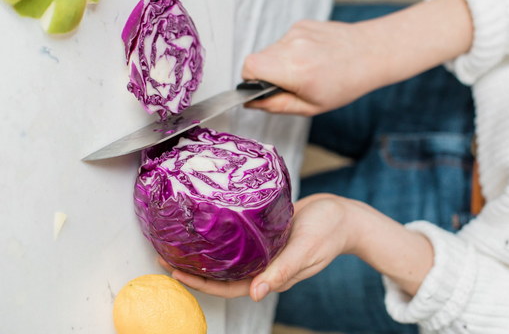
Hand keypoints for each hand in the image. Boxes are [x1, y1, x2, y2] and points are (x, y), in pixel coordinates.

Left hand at [159, 193, 358, 301]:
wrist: (344, 214)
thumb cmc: (329, 231)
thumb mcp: (306, 249)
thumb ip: (284, 270)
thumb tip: (257, 293)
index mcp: (272, 275)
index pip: (229, 288)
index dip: (201, 285)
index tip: (174, 273)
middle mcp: (264, 265)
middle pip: (223, 275)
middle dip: (194, 269)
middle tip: (165, 256)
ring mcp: (266, 250)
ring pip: (230, 257)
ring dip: (206, 253)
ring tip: (180, 241)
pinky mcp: (268, 234)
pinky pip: (241, 239)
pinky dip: (224, 236)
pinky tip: (210, 225)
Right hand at [242, 20, 385, 115]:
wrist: (370, 53)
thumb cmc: (346, 83)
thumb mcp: (311, 106)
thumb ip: (276, 105)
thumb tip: (250, 102)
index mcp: (295, 70)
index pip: (250, 67)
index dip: (250, 80)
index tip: (259, 88)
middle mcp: (293, 47)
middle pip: (258, 58)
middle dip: (266, 74)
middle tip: (289, 84)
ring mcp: (297, 32)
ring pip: (270, 50)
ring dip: (279, 63)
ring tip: (304, 70)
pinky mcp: (301, 24)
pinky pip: (284, 41)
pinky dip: (291, 52)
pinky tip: (311, 57)